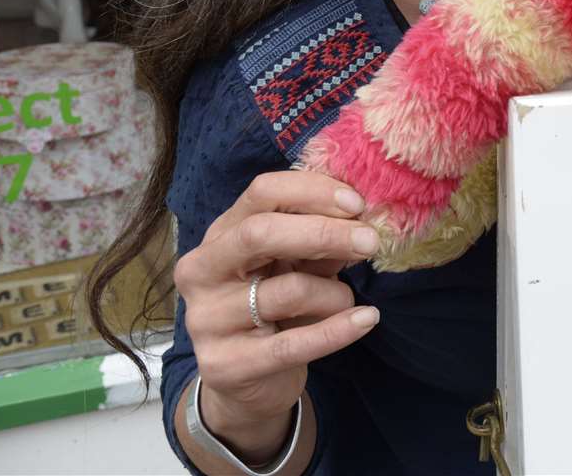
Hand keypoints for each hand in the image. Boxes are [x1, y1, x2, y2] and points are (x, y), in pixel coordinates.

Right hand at [173, 172, 379, 462]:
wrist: (248, 380)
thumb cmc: (277, 307)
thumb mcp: (297, 265)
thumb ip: (319, 240)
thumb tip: (360, 216)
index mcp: (220, 234)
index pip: (262, 193)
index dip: (313, 192)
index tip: (357, 204)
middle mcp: (202, 271)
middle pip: (260, 233)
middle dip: (324, 233)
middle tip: (370, 241)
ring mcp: (206, 319)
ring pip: (287, 291)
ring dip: (335, 293)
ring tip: (347, 301)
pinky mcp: (225, 365)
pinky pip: (292, 344)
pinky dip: (337, 330)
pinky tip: (367, 318)